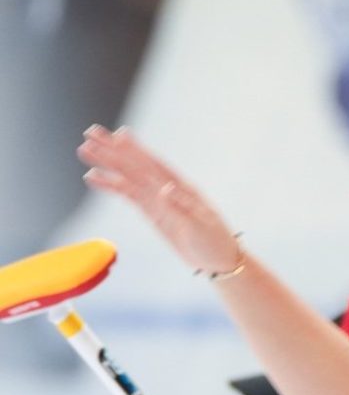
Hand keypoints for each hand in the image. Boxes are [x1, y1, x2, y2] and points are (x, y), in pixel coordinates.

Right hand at [78, 125, 240, 275]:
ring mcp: (158, 200)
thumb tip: (164, 188)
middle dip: (113, 150)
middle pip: (135, 165)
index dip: (136, 150)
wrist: (218, 261)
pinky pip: (128, 195)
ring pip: (128, 177)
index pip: (153, 165)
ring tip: (84, 151)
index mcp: (181, 188)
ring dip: (107, 164)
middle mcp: (167, 189)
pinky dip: (111, 185)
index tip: (118, 136)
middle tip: (90, 134)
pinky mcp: (152, 212)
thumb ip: (181, 207)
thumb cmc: (215, 242)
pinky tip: (94, 178)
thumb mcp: (200, 226)